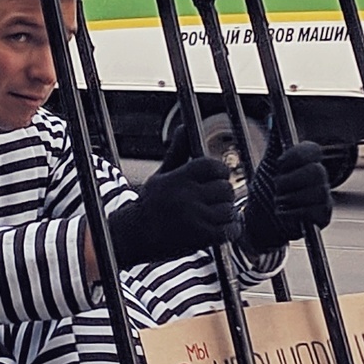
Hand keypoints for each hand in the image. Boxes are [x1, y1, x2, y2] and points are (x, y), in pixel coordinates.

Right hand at [104, 156, 239, 270]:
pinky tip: (221, 230)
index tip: (218, 179)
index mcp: (179, 178)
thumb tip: (184, 127)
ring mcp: (194, 217)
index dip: (220, 172)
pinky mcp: (198, 237)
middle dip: (223, 195)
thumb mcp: (161, 176)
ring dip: (226, 215)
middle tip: (216, 200)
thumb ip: (177, 152)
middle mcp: (186, 195)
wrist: (134, 236)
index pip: (212, 166)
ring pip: (228, 210)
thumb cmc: (150, 204)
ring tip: (216, 216)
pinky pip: (227, 231)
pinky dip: (229, 231)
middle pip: (225, 189)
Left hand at [240, 140, 333, 257]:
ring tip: (279, 202)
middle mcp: (319, 176)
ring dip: (290, 199)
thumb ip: (274, 141)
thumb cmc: (266, 190)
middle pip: (317, 172)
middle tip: (276, 187)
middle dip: (291, 181)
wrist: (261, 221)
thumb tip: (272, 117)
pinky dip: (293, 214)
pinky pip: (315, 211)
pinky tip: (285, 213)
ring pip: (316, 193)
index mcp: (307, 160)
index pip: (312, 149)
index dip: (295, 157)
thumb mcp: (267, 163)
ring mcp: (323, 195)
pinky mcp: (323, 215)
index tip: (279, 164)